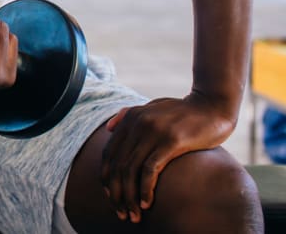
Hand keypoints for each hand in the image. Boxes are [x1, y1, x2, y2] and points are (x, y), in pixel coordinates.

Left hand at [100, 94, 235, 222]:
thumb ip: (129, 115)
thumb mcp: (153, 107)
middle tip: (121, 212)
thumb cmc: (183, 111)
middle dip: (116, 192)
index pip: (109, 152)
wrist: (212, 105)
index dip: (106, 177)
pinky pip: (150, 170)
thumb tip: (109, 128)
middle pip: (117, 164)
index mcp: (131, 117)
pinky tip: (146, 203)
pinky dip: (145, 189)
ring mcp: (153, 132)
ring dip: (129, 196)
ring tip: (133, 214)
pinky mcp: (170, 141)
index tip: (111, 196)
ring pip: (130, 170)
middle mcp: (137, 123)